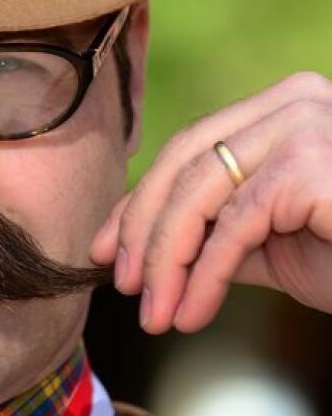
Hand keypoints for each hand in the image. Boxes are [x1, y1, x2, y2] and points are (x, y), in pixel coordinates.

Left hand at [91, 72, 331, 333]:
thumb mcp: (266, 240)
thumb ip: (209, 230)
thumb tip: (134, 248)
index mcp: (278, 108)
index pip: (188, 150)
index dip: (138, 202)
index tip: (105, 250)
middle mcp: (291, 101)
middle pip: (184, 165)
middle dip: (142, 231)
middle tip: (123, 287)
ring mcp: (305, 124)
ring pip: (200, 195)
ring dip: (166, 262)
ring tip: (153, 314)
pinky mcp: (311, 164)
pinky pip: (234, 226)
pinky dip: (204, 275)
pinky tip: (189, 314)